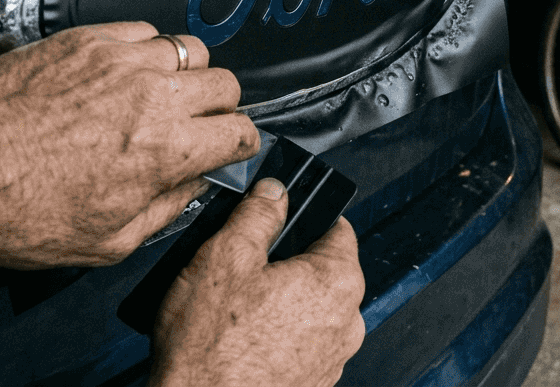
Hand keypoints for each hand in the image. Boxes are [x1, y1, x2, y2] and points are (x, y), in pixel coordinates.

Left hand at [0, 22, 258, 268]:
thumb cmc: (19, 211)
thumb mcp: (109, 242)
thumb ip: (167, 209)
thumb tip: (193, 185)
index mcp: (165, 151)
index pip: (240, 130)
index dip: (240, 143)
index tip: (229, 146)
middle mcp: (151, 97)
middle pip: (225, 84)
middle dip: (220, 107)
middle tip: (197, 122)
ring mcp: (118, 61)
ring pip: (190, 49)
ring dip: (185, 74)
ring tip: (161, 92)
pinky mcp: (85, 40)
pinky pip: (142, 30)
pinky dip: (144, 50)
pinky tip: (124, 73)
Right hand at [150, 179, 365, 386]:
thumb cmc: (211, 348)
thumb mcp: (225, 256)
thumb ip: (258, 214)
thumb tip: (274, 191)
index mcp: (338, 281)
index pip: (337, 227)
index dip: (303, 216)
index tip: (278, 219)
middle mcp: (348, 322)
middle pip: (322, 269)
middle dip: (287, 263)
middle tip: (244, 269)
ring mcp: (333, 357)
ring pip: (311, 309)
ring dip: (281, 302)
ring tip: (237, 310)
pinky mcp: (314, 382)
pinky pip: (301, 344)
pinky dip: (278, 337)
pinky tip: (242, 340)